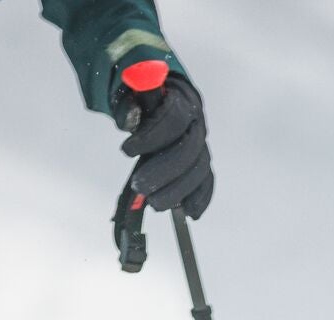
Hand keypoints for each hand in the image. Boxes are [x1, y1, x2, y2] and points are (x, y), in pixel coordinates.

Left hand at [120, 77, 213, 218]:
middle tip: (139, 187)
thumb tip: (130, 120)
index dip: (151, 137)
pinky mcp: (200, 160)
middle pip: (189, 150)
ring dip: (178, 190)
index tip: (126, 150)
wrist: (159, 97)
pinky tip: (190, 213)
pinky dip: (200, 198)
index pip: (173, 119)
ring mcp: (201, 142)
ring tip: (154, 204)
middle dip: (164, 172)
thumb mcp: (129, 91)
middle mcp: (196, 122)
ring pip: (199, 169)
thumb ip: (128, 104)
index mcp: (181, 99)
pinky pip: (207, 180)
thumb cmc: (141, 95)